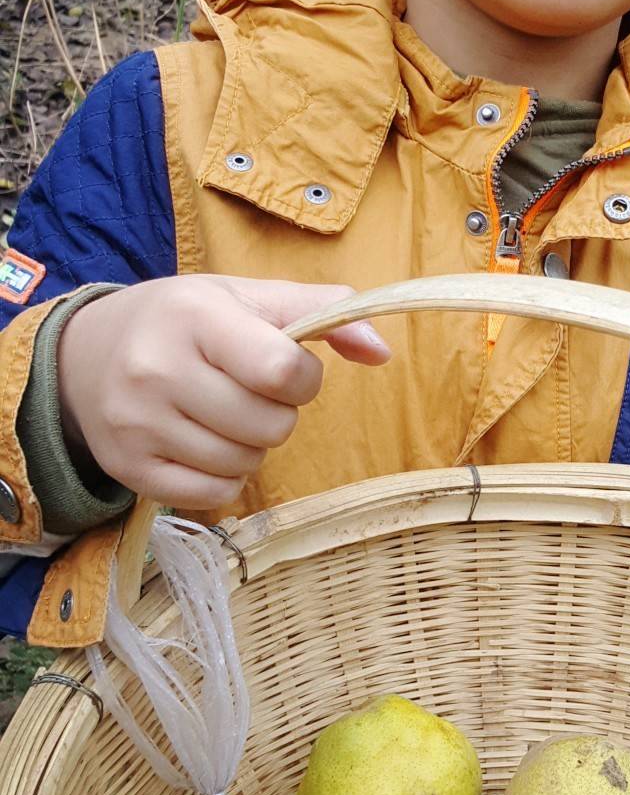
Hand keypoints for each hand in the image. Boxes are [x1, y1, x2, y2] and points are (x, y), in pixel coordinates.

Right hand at [56, 275, 390, 508]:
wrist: (84, 357)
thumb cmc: (183, 323)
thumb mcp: (245, 298)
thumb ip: (320, 311)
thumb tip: (382, 350)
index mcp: (195, 317)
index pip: (282, 371)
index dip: (304, 378)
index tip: (289, 370)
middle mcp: (157, 370)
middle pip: (269, 426)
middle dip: (277, 413)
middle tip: (248, 392)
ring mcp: (138, 424)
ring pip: (244, 464)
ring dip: (250, 445)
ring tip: (222, 415)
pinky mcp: (128, 468)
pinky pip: (213, 496)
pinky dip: (224, 478)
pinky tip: (203, 445)